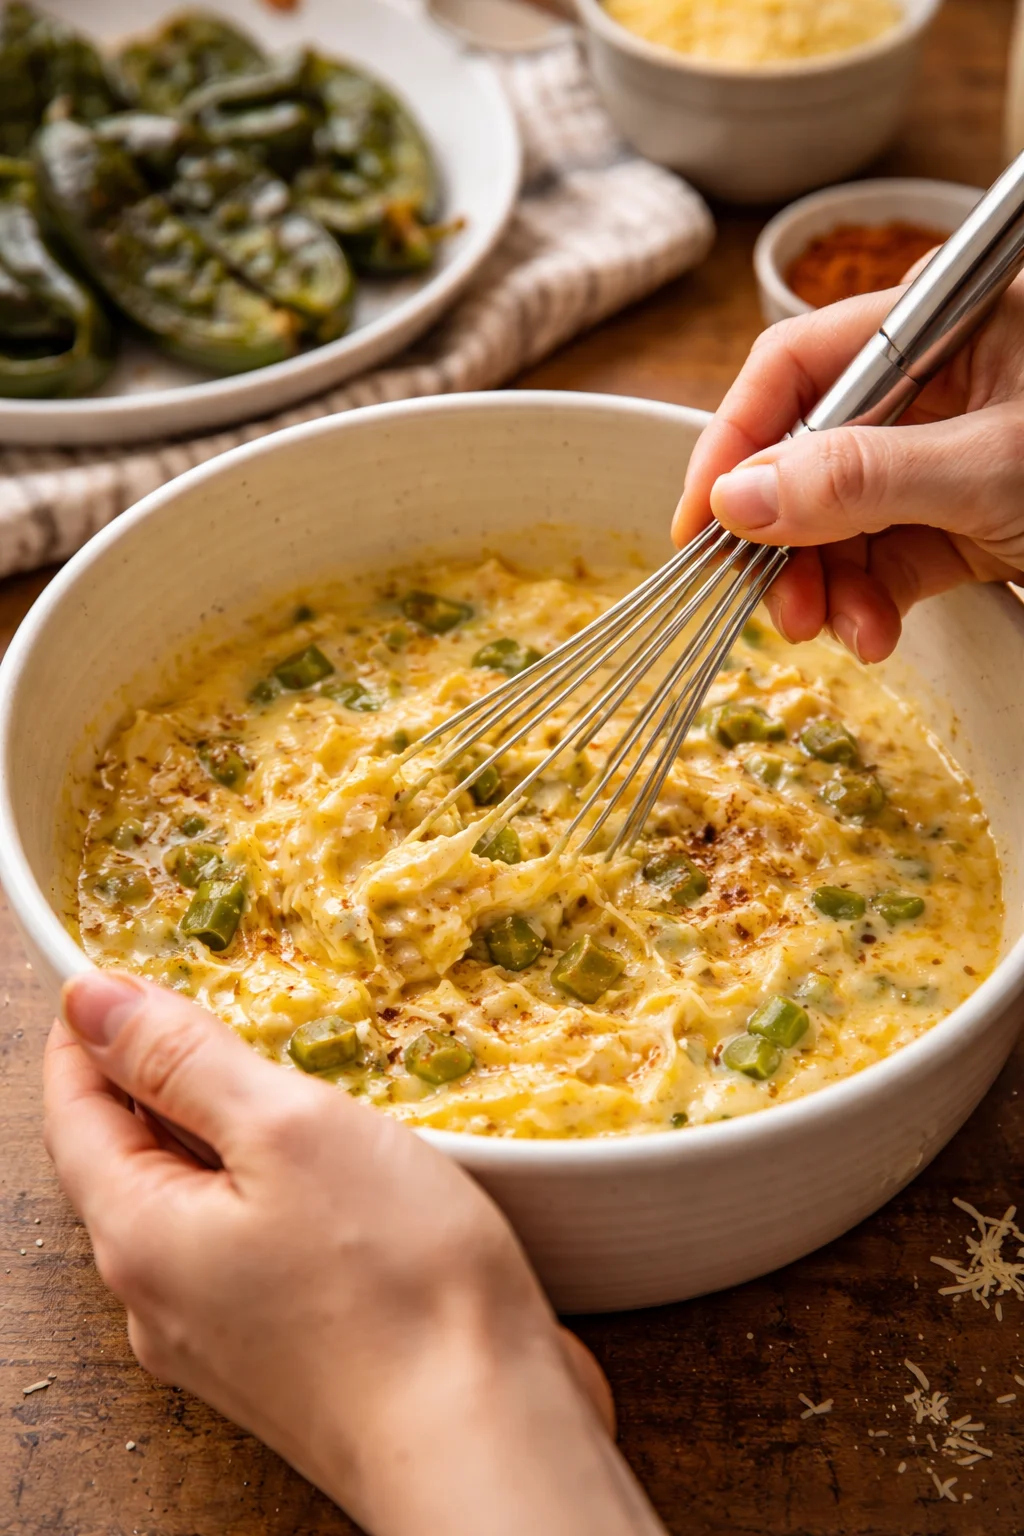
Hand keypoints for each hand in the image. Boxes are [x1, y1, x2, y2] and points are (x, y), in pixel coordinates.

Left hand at [45, 972, 661, 1535]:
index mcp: (140, 1234)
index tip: (113, 971)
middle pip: (131, 1160)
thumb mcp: (285, 1129)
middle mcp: (163, 1296)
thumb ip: (184, 1061)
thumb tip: (92, 1002)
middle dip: (157, 1078)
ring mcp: (226, 1337)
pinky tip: (336, 1166)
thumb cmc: (392, 1282)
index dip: (88, 1034)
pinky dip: (275, 1189)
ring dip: (226, 1135)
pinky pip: (255, 1248)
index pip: (74, 1110)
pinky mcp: (293, 1355)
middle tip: (210, 1002)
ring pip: (199, 1205)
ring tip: (282, 1074)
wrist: (484, 1437)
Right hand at [672, 277, 1023, 660]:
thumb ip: (860, 477)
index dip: (734, 440)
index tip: (699, 519)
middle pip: (805, 452)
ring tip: (832, 630)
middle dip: (782, 535)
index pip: (796, 367)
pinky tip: (874, 634)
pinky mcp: (960, 523)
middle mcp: (933, 388)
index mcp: (940, 327)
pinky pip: (883, 560)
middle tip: (768, 598)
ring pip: (837, 519)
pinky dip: (868, 602)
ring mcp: (943, 459)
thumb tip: (740, 500)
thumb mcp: (989, 467)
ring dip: (822, 583)